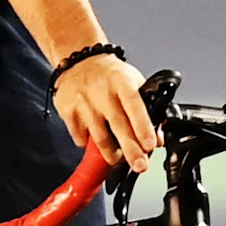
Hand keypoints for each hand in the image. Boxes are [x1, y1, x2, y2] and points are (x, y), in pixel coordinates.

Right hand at [54, 51, 158, 171]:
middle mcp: (102, 92)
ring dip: (111, 154)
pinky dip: (90, 146)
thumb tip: (157, 138)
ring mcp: (83, 103)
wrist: (78, 60)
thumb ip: (147, 109)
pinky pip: (81, 138)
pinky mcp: (68, 112)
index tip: (150, 145)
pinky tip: (96, 143)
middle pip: (118, 126)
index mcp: (122, 82)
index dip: (143, 127)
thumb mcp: (133, 82)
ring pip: (99, 137)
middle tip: (140, 165)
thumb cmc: (109, 74)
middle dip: (131, 150)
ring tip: (119, 160)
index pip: (134, 106)